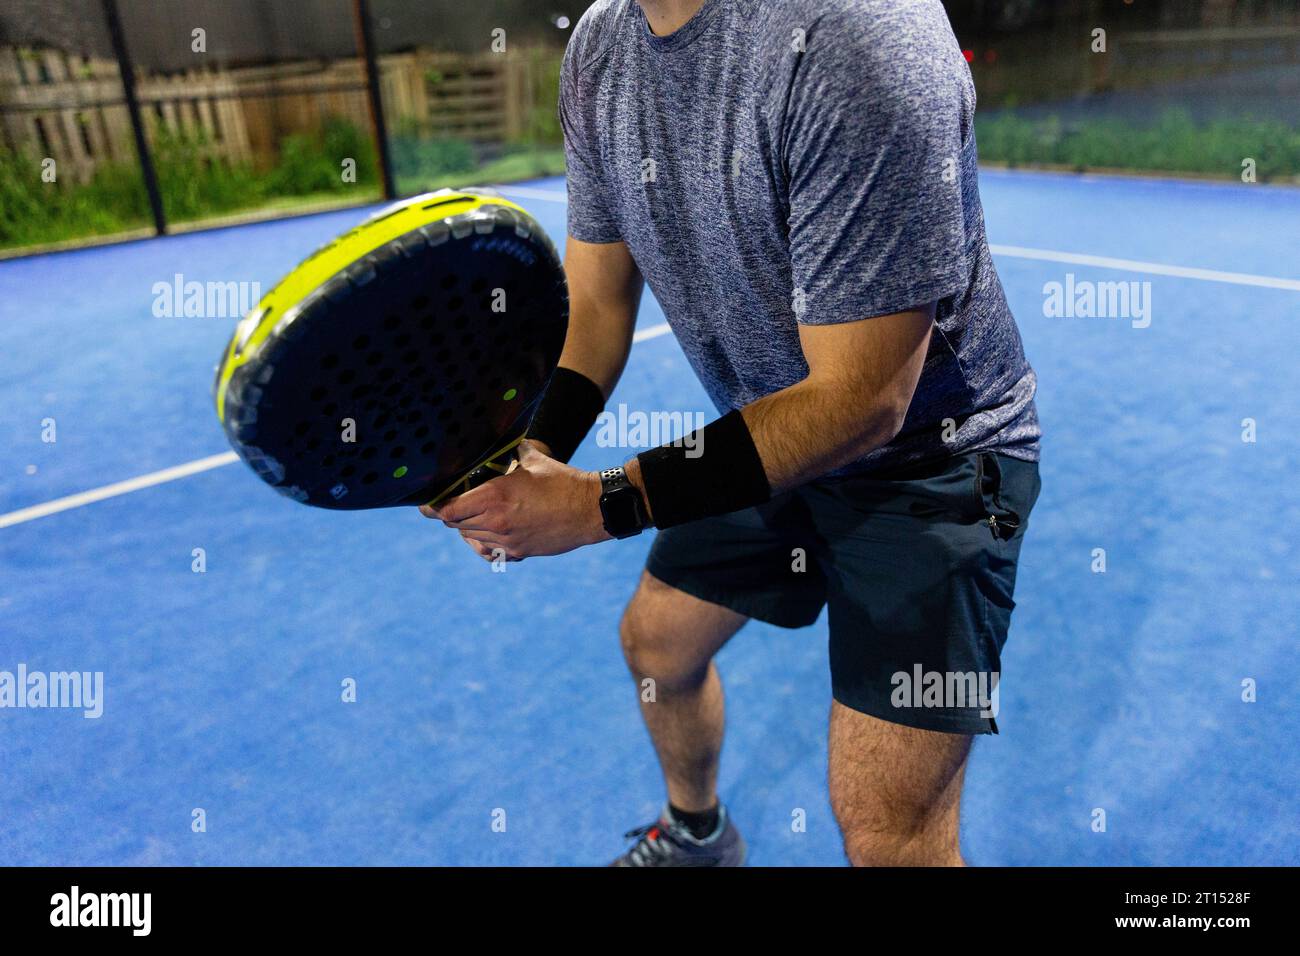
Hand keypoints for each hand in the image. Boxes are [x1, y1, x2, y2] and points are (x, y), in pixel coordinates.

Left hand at [420, 440, 610, 560]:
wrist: (590, 510)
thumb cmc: (563, 482)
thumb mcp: (533, 459)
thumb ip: (509, 451)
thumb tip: (497, 439)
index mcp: (495, 497)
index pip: (448, 509)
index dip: (433, 507)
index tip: (427, 505)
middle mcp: (497, 522)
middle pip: (456, 524)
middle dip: (451, 514)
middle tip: (451, 503)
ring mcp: (507, 540)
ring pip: (471, 537)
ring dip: (467, 526)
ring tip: (473, 514)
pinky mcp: (519, 552)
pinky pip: (488, 552)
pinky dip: (482, 543)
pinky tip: (486, 534)